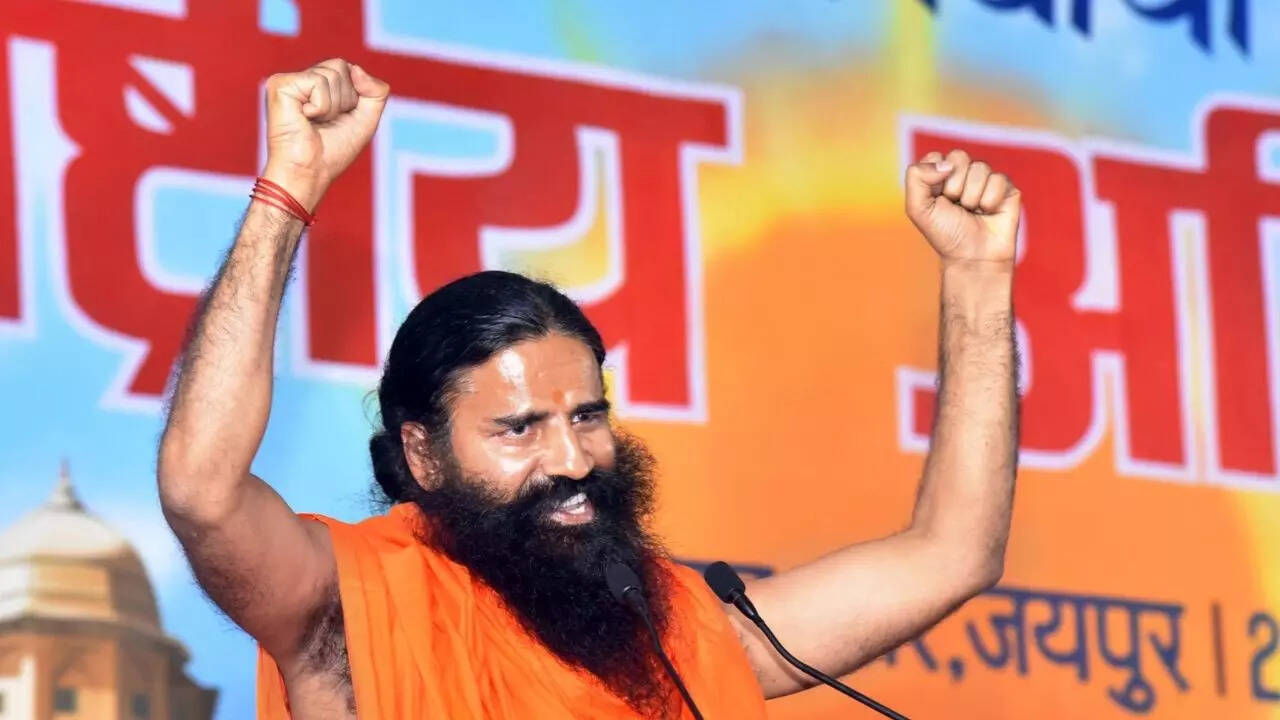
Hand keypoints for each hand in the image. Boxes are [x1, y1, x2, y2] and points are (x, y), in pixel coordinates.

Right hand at [261, 58, 389, 210]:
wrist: (309, 172)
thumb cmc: (333, 152)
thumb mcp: (366, 120)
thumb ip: (376, 91)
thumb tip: (356, 68)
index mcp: (318, 86)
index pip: (350, 70)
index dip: (354, 98)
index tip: (338, 120)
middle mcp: (302, 80)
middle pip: (342, 66)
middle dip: (344, 100)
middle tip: (325, 122)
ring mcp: (289, 80)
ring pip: (332, 73)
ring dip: (332, 106)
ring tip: (314, 122)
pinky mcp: (280, 84)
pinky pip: (318, 82)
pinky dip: (320, 106)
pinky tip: (305, 118)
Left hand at [904, 149, 1019, 271]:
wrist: (973, 257)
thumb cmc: (945, 234)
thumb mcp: (917, 208)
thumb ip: (916, 177)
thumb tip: (946, 163)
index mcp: (940, 176)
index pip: (935, 157)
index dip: (935, 178)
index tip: (937, 199)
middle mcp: (963, 174)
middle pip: (958, 157)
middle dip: (954, 186)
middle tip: (956, 206)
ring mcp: (985, 179)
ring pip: (980, 167)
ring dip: (972, 196)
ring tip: (972, 211)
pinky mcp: (1006, 187)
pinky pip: (998, 179)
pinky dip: (990, 200)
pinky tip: (989, 212)